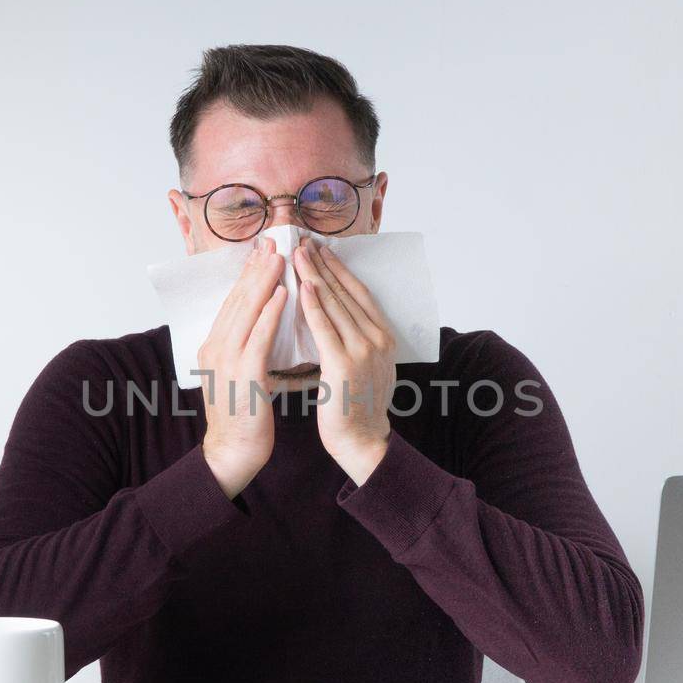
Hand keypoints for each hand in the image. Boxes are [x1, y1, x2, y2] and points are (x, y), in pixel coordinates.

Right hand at [197, 241, 287, 497]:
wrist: (233, 452)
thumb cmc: (244, 417)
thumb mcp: (243, 375)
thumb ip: (249, 350)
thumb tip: (265, 328)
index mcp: (215, 346)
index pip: (234, 302)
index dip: (248, 275)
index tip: (262, 251)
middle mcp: (216, 347)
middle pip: (238, 299)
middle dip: (256, 268)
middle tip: (272, 241)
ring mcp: (227, 360)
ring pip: (247, 311)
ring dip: (264, 281)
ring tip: (279, 257)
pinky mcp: (244, 375)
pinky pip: (258, 337)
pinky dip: (270, 313)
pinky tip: (283, 294)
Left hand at [294, 240, 395, 484]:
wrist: (363, 441)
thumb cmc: (358, 407)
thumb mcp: (367, 367)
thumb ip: (358, 341)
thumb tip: (342, 318)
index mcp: (383, 336)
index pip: (359, 293)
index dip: (339, 269)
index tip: (322, 248)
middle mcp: (377, 338)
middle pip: (346, 292)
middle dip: (324, 264)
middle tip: (304, 240)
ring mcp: (363, 350)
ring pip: (335, 304)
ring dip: (315, 275)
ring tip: (298, 254)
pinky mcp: (345, 365)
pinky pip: (325, 329)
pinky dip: (314, 306)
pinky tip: (302, 287)